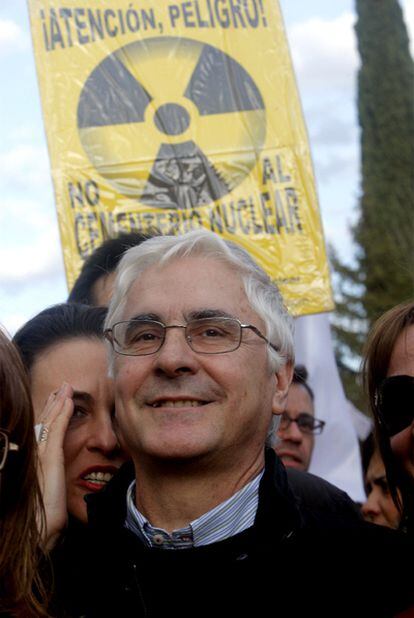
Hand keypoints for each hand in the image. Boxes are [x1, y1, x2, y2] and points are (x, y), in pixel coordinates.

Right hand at [36, 382, 73, 550]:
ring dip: (57, 404)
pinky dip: (61, 413)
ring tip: (64, 388)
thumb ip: (52, 483)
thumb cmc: (45, 521)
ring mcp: (38, 456)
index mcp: (35, 465)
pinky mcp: (48, 459)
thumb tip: (55, 480)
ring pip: (49, 423)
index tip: (56, 403)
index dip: (49, 417)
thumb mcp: (50, 496)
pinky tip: (66, 401)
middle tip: (60, 389)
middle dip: (52, 406)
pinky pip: (56, 430)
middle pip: (43, 425)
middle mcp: (33, 457)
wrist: (38, 534)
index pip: (42, 434)